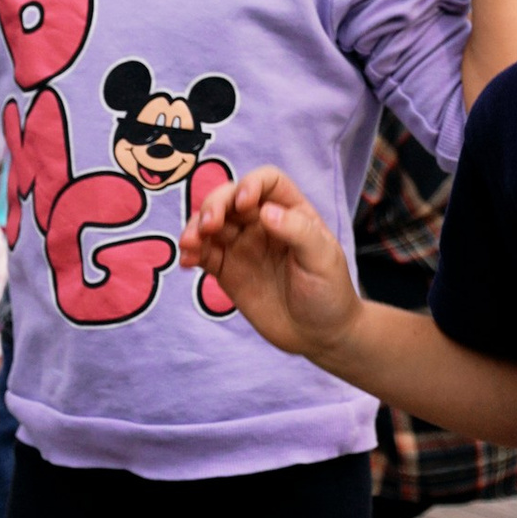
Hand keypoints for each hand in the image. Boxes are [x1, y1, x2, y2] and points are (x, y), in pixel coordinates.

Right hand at [178, 163, 361, 359]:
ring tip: (190, 244)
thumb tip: (265, 211)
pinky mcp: (228, 271)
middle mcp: (263, 223)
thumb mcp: (323, 259)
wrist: (319, 335)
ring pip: (211, 224)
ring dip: (195, 227)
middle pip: (230, 197)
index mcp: (292, 212)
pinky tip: (187, 261)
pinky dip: (191, 253)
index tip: (243, 204)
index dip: (251, 184)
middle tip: (208, 226)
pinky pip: (204, 254)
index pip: (267, 182)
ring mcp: (243, 246)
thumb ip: (298, 232)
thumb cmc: (329, 292)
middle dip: (214, 205)